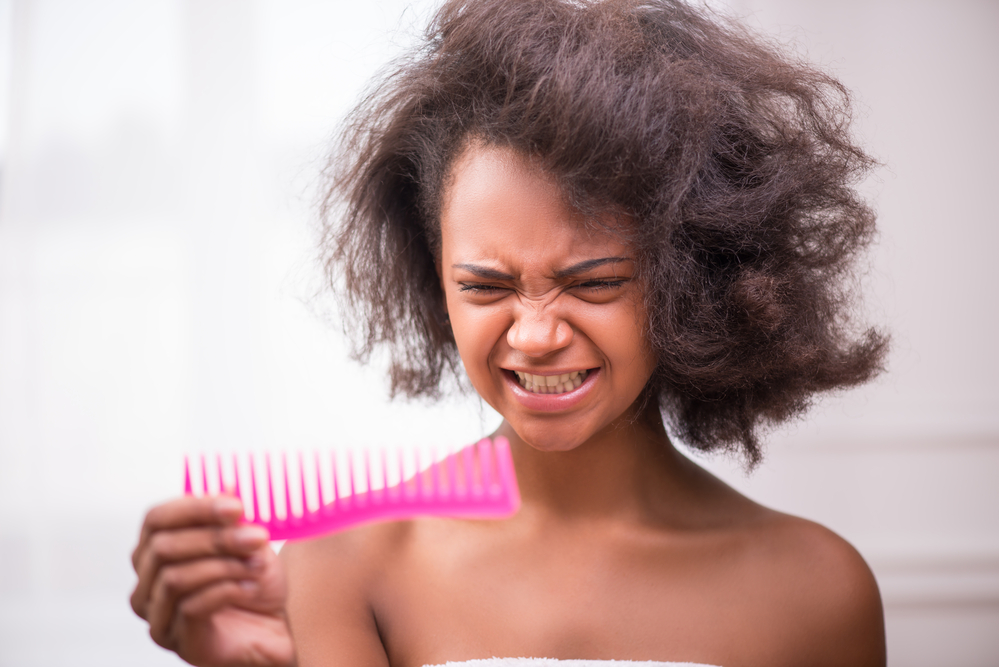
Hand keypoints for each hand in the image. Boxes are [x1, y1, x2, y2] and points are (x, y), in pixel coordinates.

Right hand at [131, 495, 295, 666]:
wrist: (278, 627)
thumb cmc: (256, 581)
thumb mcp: (248, 540)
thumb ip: (232, 516)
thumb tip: (227, 486)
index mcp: (157, 550)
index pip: (156, 519)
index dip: (194, 508)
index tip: (236, 506)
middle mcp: (148, 583)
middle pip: (163, 547)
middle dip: (214, 538)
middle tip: (256, 536)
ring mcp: (158, 615)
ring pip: (174, 578)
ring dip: (224, 566)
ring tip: (257, 565)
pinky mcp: (177, 640)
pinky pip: (190, 607)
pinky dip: (226, 591)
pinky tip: (250, 587)